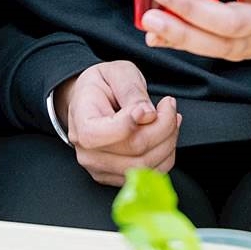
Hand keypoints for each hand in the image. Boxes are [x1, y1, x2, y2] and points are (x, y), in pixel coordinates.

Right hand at [57, 61, 180, 185]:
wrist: (93, 100)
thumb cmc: (104, 84)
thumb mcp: (117, 72)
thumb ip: (131, 90)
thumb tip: (148, 115)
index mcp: (80, 121)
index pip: (97, 135)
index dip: (127, 124)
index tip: (145, 108)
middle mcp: (87, 151)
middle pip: (133, 149)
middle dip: (162, 125)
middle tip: (168, 105)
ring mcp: (101, 168)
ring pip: (146, 165)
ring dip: (168, 140)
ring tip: (170, 117)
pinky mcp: (117, 177)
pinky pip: (151, 173)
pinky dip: (167, 153)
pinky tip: (166, 134)